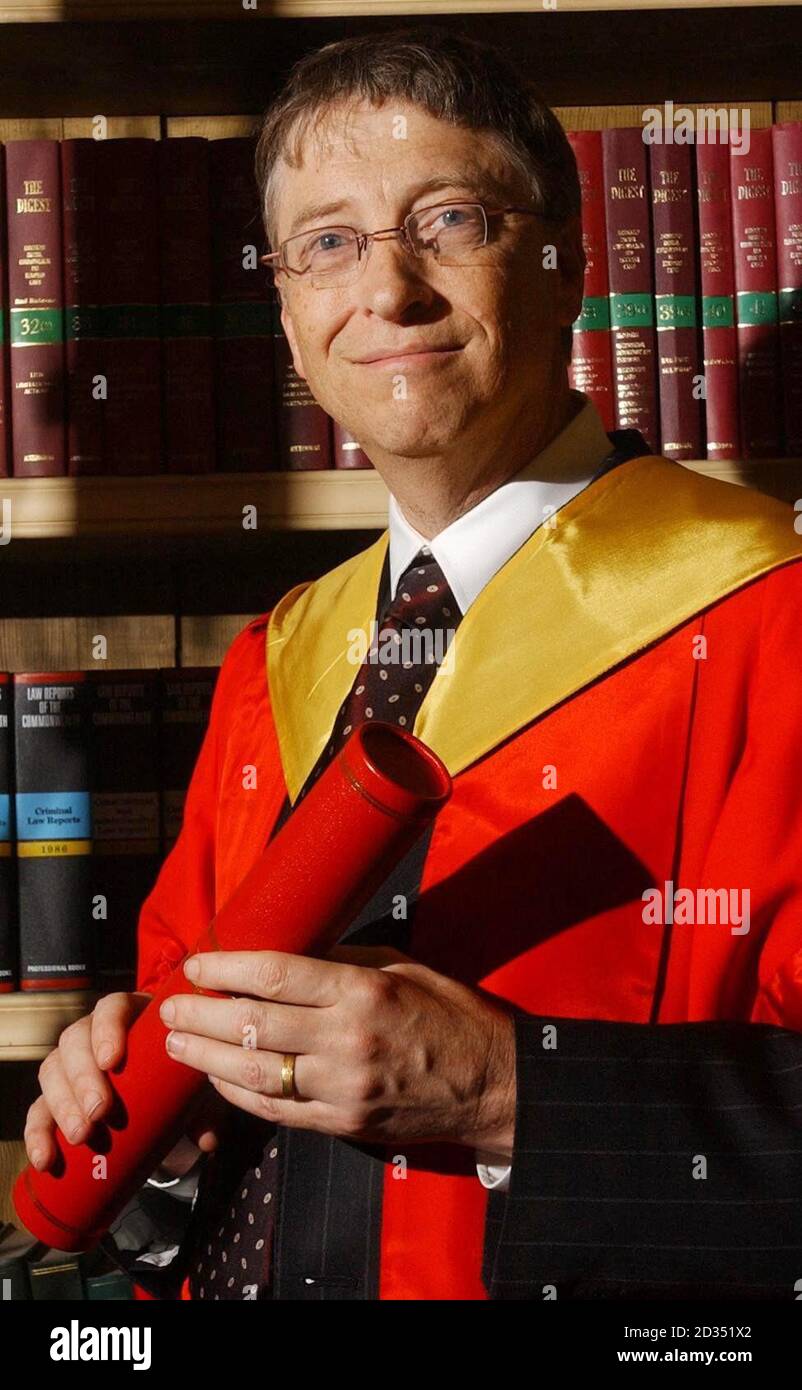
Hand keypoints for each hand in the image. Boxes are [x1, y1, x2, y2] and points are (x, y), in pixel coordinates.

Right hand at [24, 990, 227, 1172]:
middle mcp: (96, 1035)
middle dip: (83, 1076)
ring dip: (62, 1103)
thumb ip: (205, 1107)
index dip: (106, 1028)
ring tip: (81, 1135)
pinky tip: (44, 1156)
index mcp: (133, 1018)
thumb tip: (206, 1137)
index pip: (112, 1008)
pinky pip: (39, 1109)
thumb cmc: (180, 1080)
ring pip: (53, 1070)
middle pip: (75, 1040)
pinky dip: (38, 1133)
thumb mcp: (195, 1089)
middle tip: (99, 1111)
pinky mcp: (58, 1097)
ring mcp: (73, 1065)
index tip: (111, 1060)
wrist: (165, 1102)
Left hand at [158, 945, 516, 1158]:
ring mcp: (344, 1087)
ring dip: (207, 1057)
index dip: (226, 970)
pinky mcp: (344, 1123)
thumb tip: (285, 951)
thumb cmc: (451, 1015)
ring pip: (256, 1074)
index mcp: (362, 991)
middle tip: (170, 1005)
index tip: (196, 965)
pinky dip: (238, 1095)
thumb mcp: (401, 968)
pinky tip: (217, 1078)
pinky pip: (277, 1112)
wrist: (495, 1085)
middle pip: (254, 1026)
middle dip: (202, 1015)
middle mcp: (348, 1040)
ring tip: (177, 1042)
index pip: (276, 976)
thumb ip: (341, 961)